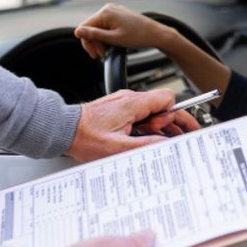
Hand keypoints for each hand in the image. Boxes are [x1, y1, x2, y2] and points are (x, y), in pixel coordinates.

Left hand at [68, 89, 199, 161]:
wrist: (63, 130)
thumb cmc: (85, 137)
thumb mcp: (119, 148)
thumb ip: (147, 144)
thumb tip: (167, 144)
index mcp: (133, 104)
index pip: (167, 99)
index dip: (174, 115)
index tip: (173, 130)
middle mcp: (130, 98)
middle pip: (162, 105)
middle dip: (172, 121)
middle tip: (183, 135)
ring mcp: (124, 102)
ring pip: (151, 110)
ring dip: (158, 125)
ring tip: (161, 141)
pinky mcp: (118, 108)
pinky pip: (140, 113)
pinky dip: (147, 124)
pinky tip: (145, 137)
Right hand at [75, 3, 170, 59]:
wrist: (156, 34)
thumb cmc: (138, 36)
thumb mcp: (113, 39)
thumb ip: (94, 35)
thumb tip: (77, 31)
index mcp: (105, 12)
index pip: (84, 28)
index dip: (88, 43)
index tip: (96, 54)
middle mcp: (108, 8)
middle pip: (91, 28)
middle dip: (95, 43)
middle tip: (102, 55)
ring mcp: (114, 11)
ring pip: (99, 28)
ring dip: (101, 41)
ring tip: (109, 51)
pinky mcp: (118, 15)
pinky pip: (106, 26)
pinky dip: (107, 36)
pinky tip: (113, 44)